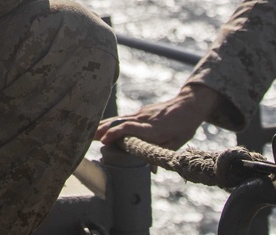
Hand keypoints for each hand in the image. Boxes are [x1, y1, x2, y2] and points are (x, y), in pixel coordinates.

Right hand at [95, 83, 222, 149]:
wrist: (188, 104)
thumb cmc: (184, 126)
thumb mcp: (176, 143)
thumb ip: (161, 155)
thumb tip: (151, 171)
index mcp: (152, 128)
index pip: (129, 128)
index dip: (115, 134)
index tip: (104, 141)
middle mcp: (143, 119)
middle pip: (118, 122)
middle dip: (102, 130)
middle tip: (86, 137)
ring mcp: (140, 114)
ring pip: (118, 119)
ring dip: (103, 126)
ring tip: (88, 132)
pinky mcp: (140, 112)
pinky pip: (123, 117)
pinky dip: (111, 122)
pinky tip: (101, 126)